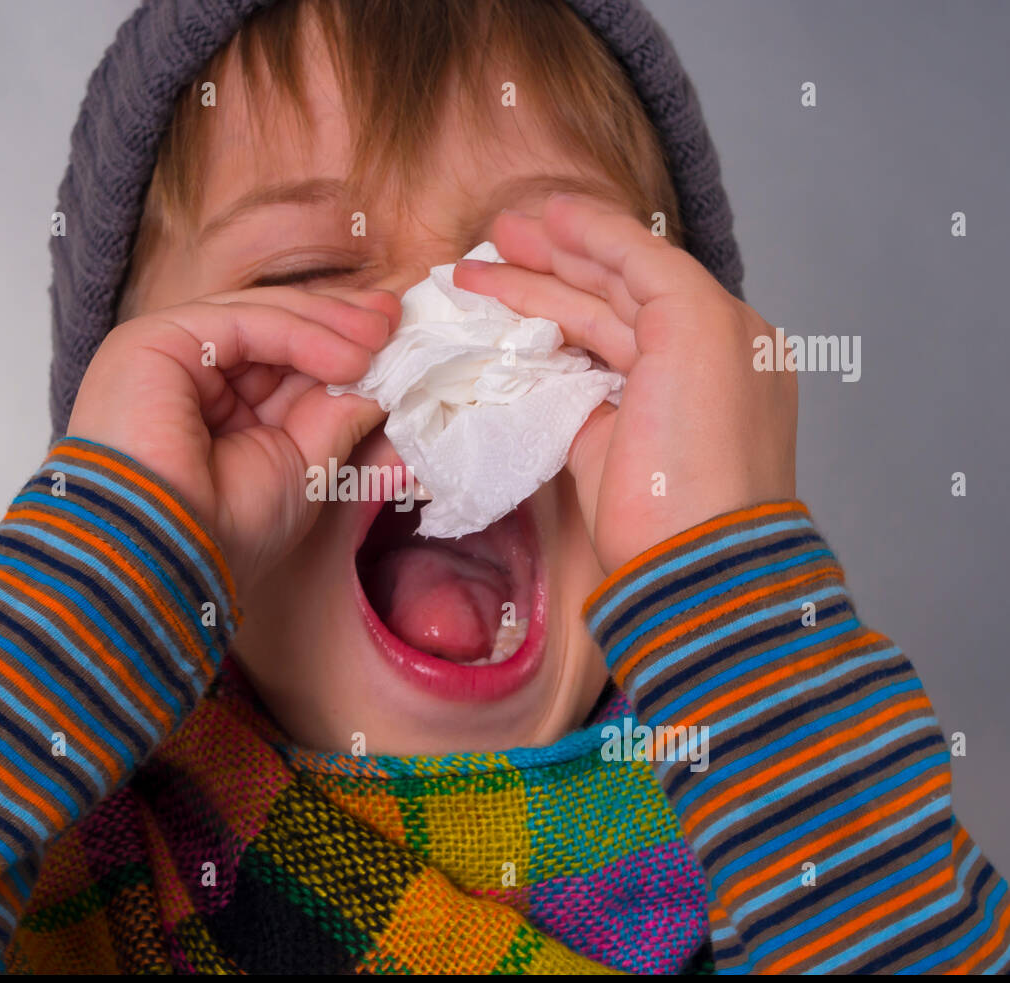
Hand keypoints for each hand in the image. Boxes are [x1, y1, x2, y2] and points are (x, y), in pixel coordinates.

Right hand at [66, 285, 400, 591]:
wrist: (167, 558)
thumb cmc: (224, 533)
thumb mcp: (304, 466)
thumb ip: (337, 415)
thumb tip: (385, 382)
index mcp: (214, 410)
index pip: (283, 360)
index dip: (339, 349)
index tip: (397, 343)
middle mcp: (187, 378)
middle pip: (275, 330)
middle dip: (341, 324)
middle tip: (398, 319)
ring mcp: (168, 355)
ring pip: (262, 318)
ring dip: (330, 326)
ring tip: (383, 338)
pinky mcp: (155, 340)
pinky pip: (242, 322)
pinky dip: (301, 333)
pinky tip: (349, 356)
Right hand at [452, 193, 797, 574]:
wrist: (686, 558)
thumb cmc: (703, 443)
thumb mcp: (696, 326)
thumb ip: (648, 265)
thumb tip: (594, 232)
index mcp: (722, 328)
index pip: (643, 263)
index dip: (587, 233)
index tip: (536, 213)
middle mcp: (684, 360)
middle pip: (604, 292)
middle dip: (545, 261)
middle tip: (488, 240)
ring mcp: (640, 402)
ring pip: (577, 334)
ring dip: (526, 302)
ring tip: (470, 280)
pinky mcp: (600, 442)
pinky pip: (559, 381)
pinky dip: (526, 351)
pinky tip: (492, 329)